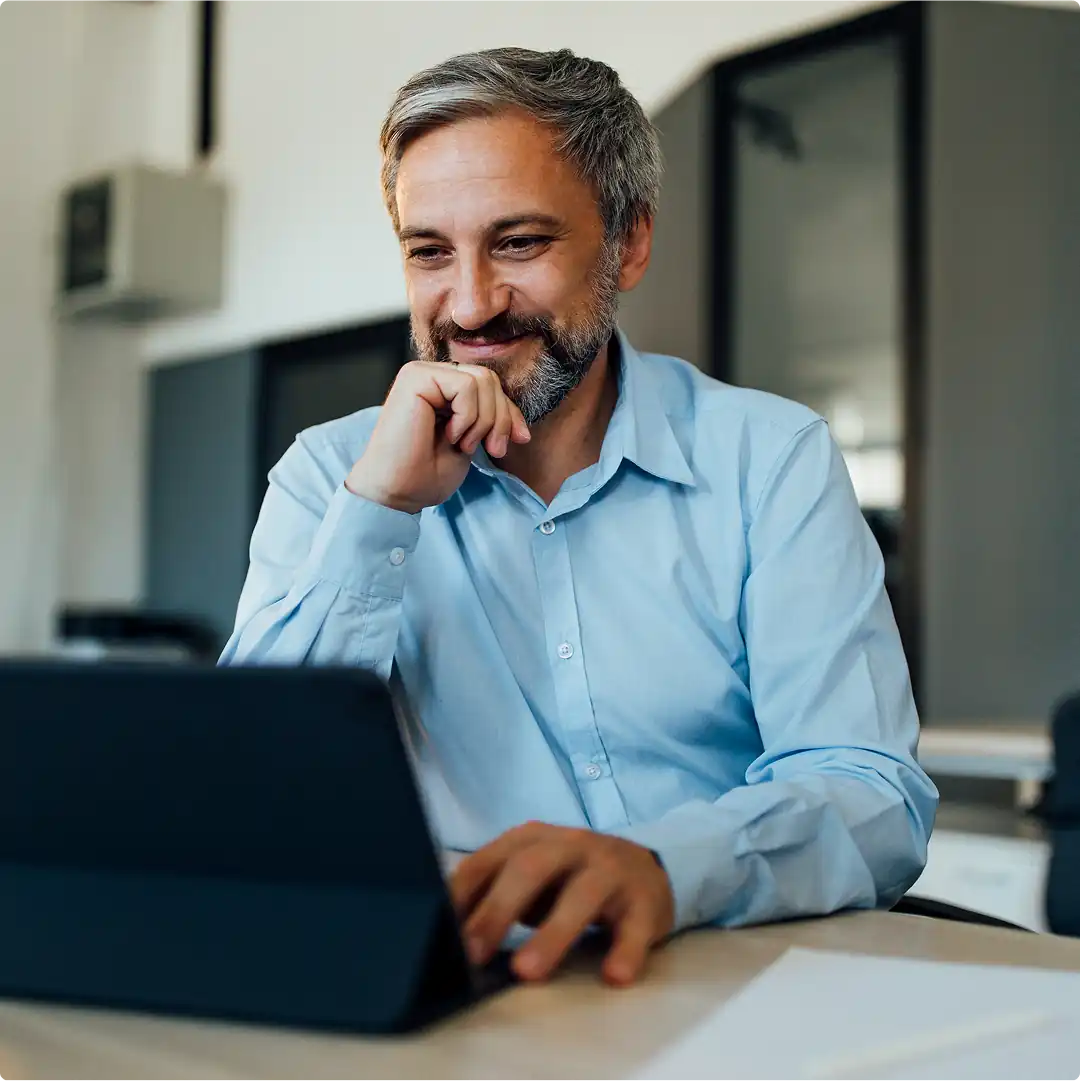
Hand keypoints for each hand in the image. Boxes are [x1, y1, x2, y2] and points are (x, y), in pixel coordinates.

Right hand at [345, 361, 530, 513]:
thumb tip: (522, 428)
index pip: (491, 386)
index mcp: (443, 389)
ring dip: (483, 420)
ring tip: (462, 444)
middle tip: (490, 448)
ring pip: (483, 381)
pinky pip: (466, 386)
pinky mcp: (416, 377)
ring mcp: (422, 374)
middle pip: (490, 380)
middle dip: (500, 418)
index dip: (510, 413)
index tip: (520, 440)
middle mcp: (432, 376)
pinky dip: (467, 416)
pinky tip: (449, 435)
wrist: (398, 492)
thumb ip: (490, 421)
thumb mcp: (472, 443)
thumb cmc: (426, 474)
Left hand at [451, 822, 674, 986]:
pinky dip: (626, 950)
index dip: (461, 897)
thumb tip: (442, 935)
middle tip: (473, 954)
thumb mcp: (530, 878)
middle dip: (497, 910)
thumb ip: (492, 895)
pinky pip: (637, 925)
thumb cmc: (570, 880)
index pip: (488, 861)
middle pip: (530, 869)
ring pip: (582, 895)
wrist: (645, 868)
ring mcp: (610, 868)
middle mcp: (570, 845)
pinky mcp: (645, 899)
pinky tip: (614, 975)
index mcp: (532, 839)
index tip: (437, 935)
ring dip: (553, 934)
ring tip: (528, 972)